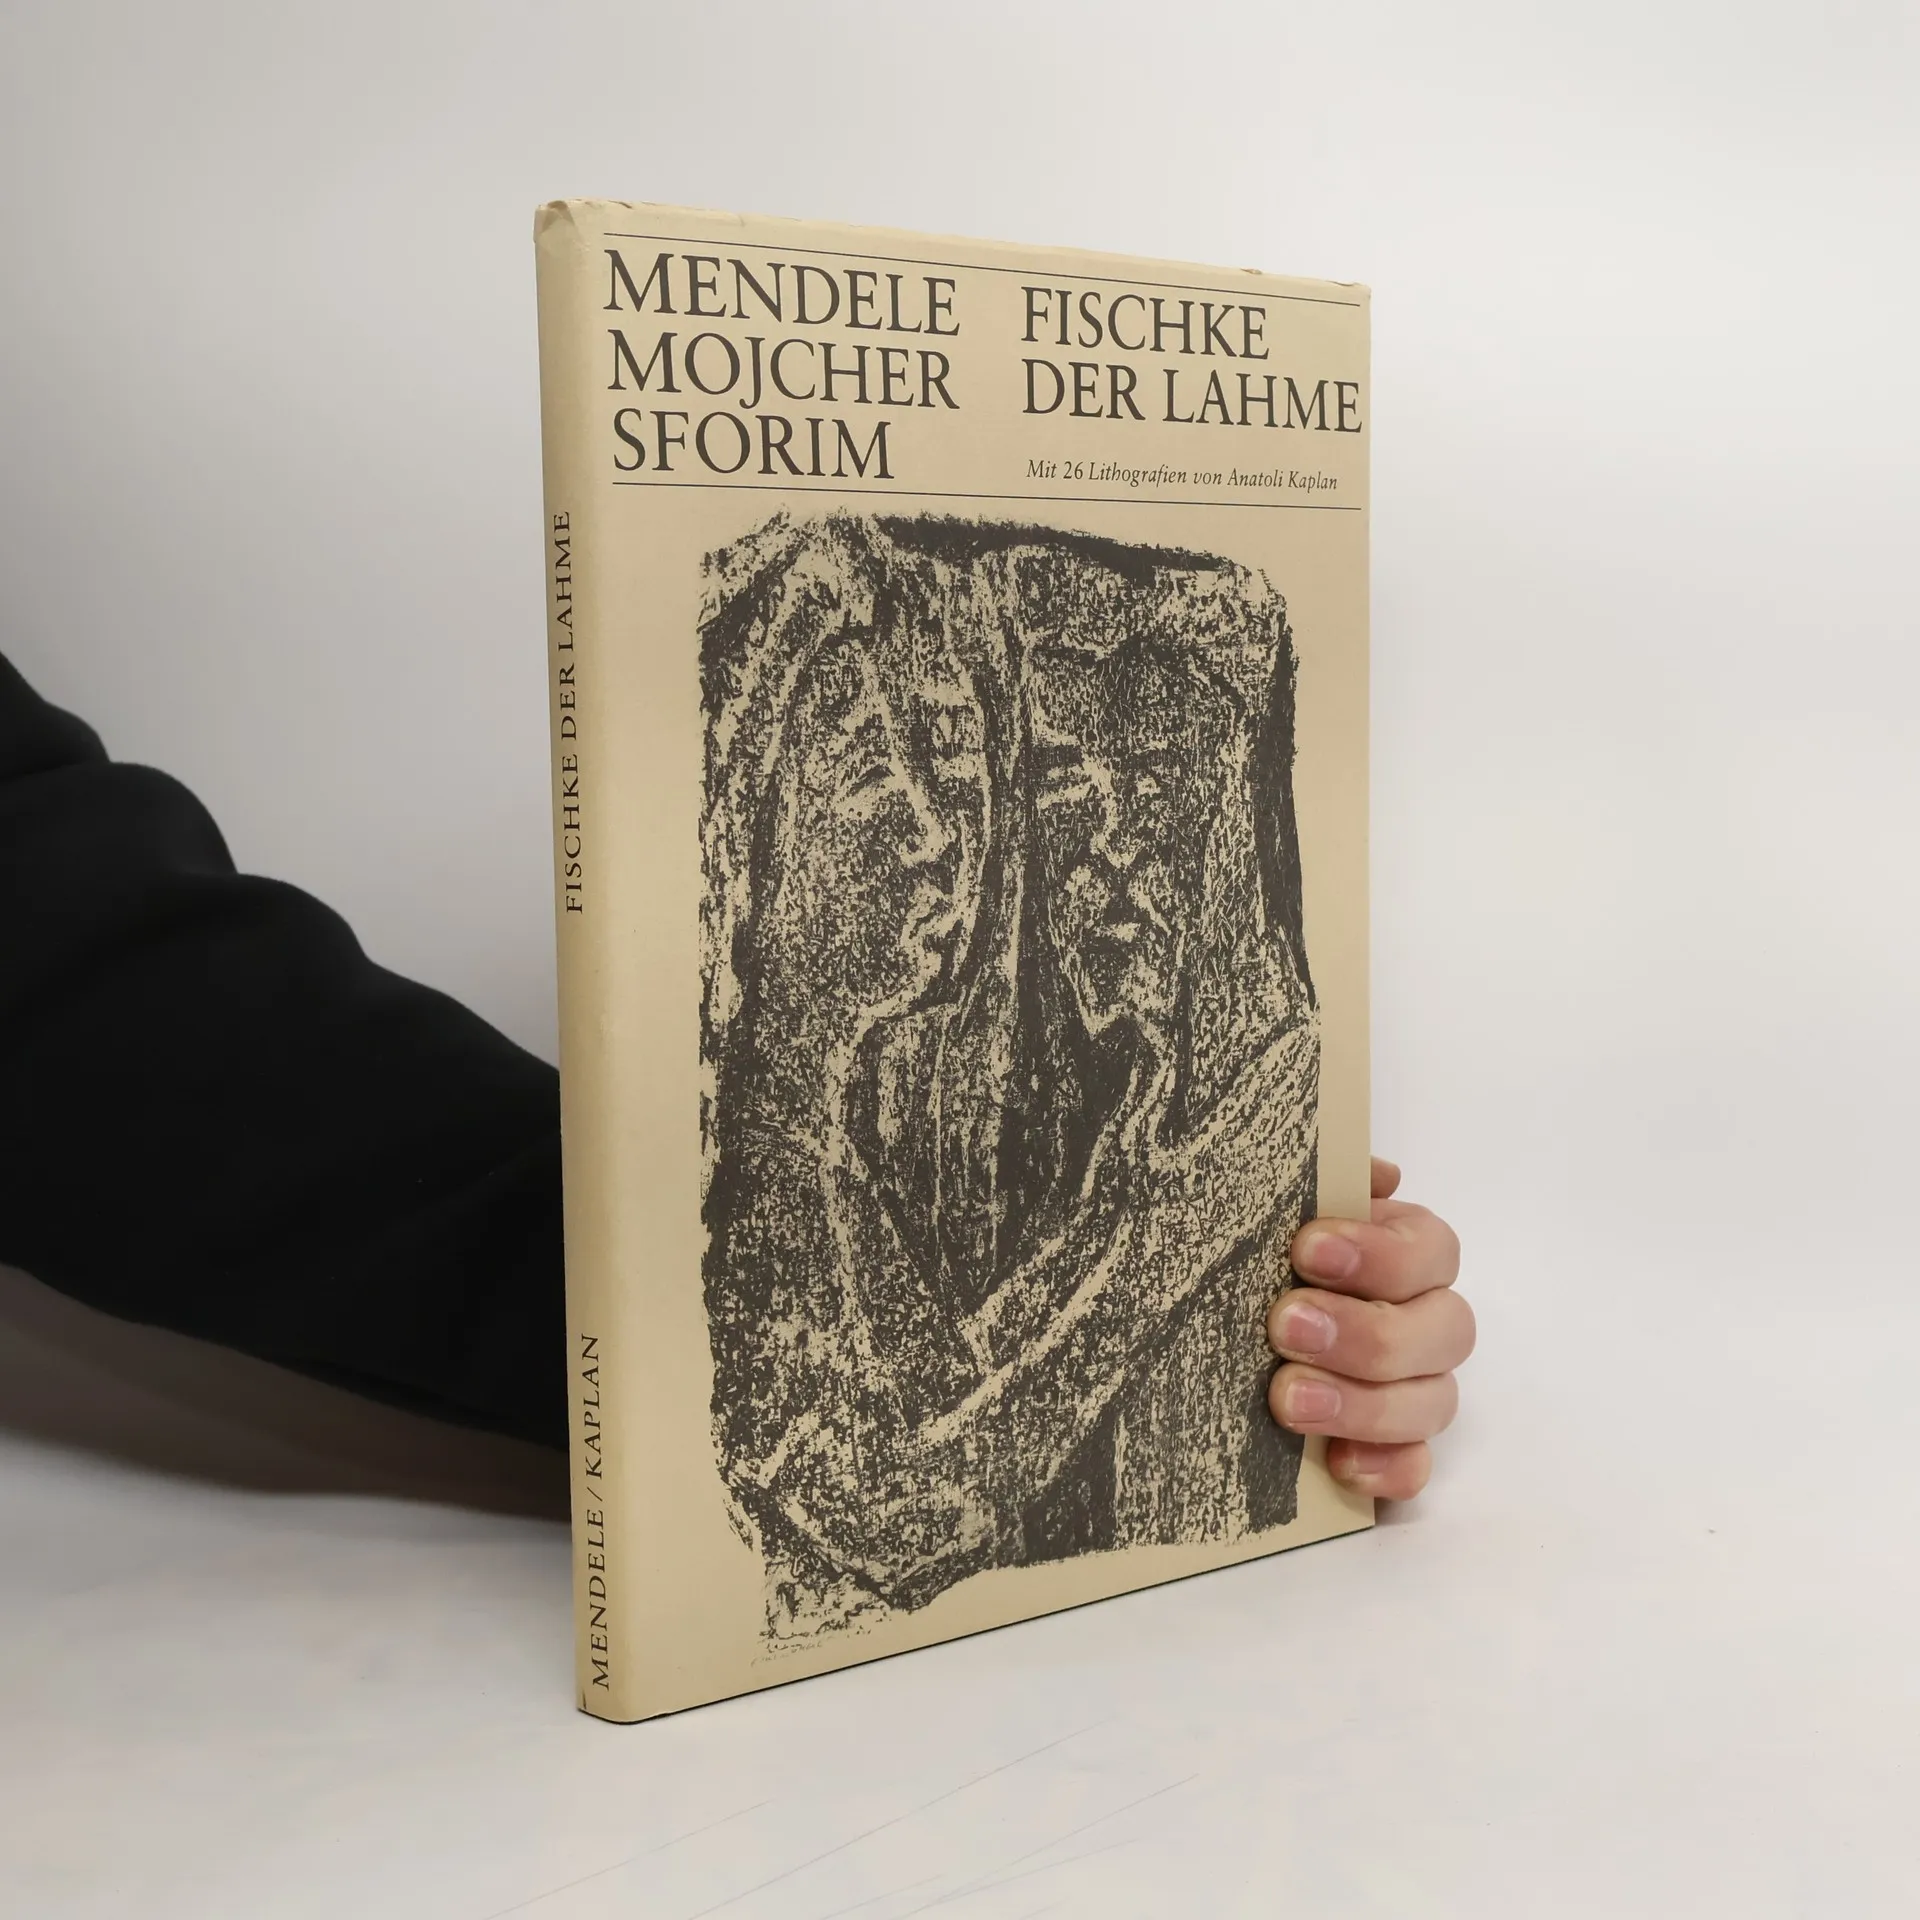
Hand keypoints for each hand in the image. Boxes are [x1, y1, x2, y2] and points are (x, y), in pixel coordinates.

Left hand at [1265, 1158, 1471, 1501]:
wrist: (1213, 1321)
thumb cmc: (1261, 1253)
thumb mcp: (1277, 1208)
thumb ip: (1321, 1180)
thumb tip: (1377, 1173)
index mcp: (1406, 1253)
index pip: (1431, 1251)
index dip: (1379, 1252)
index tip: (1306, 1249)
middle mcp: (1424, 1320)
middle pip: (1444, 1331)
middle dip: (1367, 1332)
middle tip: (1287, 1327)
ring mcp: (1415, 1389)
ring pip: (1434, 1403)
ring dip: (1365, 1403)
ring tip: (1289, 1399)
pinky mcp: (1391, 1448)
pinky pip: (1416, 1469)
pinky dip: (1386, 1469)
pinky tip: (1338, 1462)